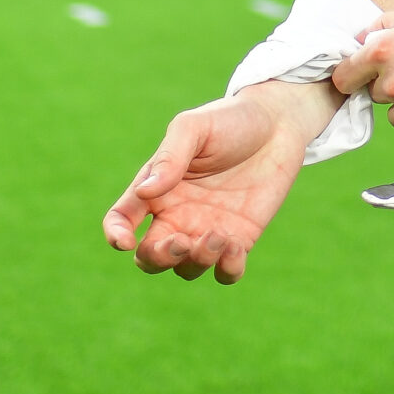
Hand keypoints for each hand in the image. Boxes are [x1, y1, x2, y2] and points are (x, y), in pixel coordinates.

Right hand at [101, 78, 337, 283]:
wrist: (278, 124)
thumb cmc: (229, 120)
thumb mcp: (194, 128)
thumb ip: (169, 158)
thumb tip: (145, 193)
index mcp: (156, 188)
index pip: (121, 219)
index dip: (115, 235)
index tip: (124, 242)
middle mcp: (177, 215)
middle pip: (149, 257)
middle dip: (158, 259)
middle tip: (181, 242)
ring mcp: (207, 230)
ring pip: (186, 269)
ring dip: (195, 263)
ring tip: (218, 236)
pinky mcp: (239, 239)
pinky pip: (226, 273)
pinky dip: (226, 270)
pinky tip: (235, 246)